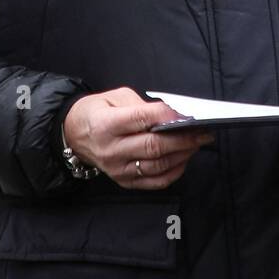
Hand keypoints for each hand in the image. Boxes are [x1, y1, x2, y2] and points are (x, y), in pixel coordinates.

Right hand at [62, 87, 214, 189]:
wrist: (75, 135)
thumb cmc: (97, 113)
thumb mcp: (114, 97)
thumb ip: (141, 106)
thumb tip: (171, 115)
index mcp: (106, 125)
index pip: (141, 119)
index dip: (166, 116)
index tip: (186, 114)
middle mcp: (111, 150)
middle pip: (154, 146)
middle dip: (184, 139)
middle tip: (203, 132)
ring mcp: (118, 169)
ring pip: (158, 165)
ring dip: (182, 155)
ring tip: (196, 144)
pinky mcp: (124, 181)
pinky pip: (155, 181)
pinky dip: (174, 171)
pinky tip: (183, 159)